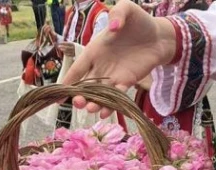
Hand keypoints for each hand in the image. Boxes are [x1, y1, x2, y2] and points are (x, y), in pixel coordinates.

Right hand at [62, 0, 176, 117]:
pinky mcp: (128, 82)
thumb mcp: (127, 9)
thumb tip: (113, 27)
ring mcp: (114, 76)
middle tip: (77, 103)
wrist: (159, 35)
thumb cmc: (139, 21)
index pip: (77, 68)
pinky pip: (117, 96)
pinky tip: (105, 112)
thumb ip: (118, 13)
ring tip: (90, 109)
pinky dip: (112, 105)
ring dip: (94, 103)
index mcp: (95, 50)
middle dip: (79, 96)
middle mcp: (101, 66)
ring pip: (100, 94)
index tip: (56, 95)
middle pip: (86, 85)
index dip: (66, 81)